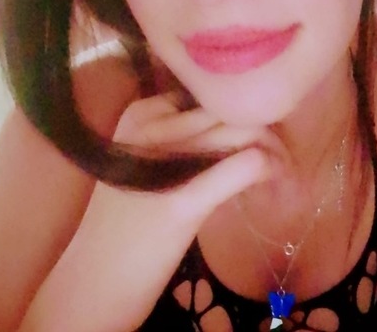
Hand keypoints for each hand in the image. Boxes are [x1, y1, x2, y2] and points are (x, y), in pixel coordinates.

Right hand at [19, 92, 283, 331]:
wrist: (92, 280)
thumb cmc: (122, 224)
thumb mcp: (143, 165)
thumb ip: (178, 140)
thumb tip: (230, 130)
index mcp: (138, 113)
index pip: (209, 97)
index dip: (239, 116)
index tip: (255, 139)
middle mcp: (150, 126)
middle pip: (230, 112)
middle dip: (265, 132)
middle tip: (282, 158)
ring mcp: (166, 159)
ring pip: (245, 133)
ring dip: (276, 152)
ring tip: (284, 173)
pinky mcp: (183, 199)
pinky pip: (246, 165)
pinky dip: (272, 170)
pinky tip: (277, 185)